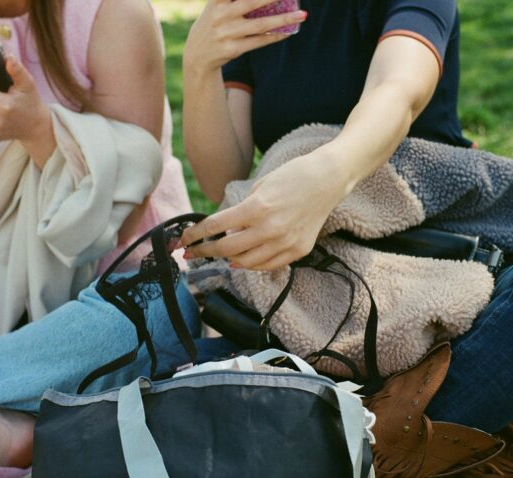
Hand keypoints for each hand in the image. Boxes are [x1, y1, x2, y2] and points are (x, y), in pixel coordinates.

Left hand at [181, 149, 352, 270]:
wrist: (329, 178)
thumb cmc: (293, 176)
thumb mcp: (260, 186)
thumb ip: (242, 211)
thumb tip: (228, 230)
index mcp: (256, 208)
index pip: (215, 227)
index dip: (195, 235)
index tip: (183, 240)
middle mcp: (270, 229)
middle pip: (227, 248)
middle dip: (204, 251)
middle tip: (190, 253)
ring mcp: (286, 243)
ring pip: (246, 262)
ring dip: (227, 259)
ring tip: (217, 255)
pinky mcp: (299, 250)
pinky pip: (268, 265)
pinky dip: (251, 264)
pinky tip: (240, 260)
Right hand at [183, 0, 306, 74]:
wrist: (197, 54)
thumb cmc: (214, 22)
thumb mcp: (216, 5)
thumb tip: (269, 0)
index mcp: (217, 1)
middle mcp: (221, 15)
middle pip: (251, 2)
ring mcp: (227, 34)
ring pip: (260, 25)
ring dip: (283, 19)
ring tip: (302, 15)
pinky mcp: (233, 49)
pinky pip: (259, 42)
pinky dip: (275, 36)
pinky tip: (288, 31)